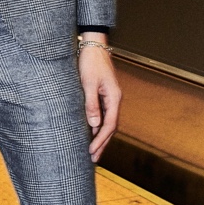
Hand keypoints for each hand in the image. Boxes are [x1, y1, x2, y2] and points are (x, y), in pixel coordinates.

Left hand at [78, 42, 121, 162]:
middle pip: (111, 127)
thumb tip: (94, 124)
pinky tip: (93, 133)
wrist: (93, 46)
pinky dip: (99, 127)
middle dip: (103, 143)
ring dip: (102, 137)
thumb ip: (91, 104)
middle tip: (94, 158)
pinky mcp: (105, 95)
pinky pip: (105, 115)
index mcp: (114, 97)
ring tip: (94, 151)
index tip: (91, 151)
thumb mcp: (88, 83)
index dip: (101, 140)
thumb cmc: (90, 62)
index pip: (109, 125)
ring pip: (109, 122)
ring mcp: (111, 97)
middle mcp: (115, 99)